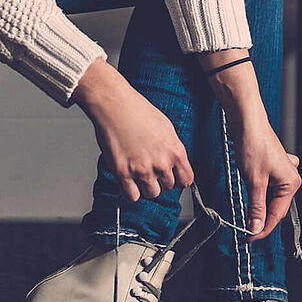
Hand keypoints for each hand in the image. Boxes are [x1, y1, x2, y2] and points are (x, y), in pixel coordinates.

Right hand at [71, 58, 193, 202]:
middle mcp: (161, 162)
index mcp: (175, 150)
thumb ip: (171, 148)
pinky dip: (130, 192)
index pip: (186, 180)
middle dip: (160, 180)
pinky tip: (128, 181)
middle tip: (150, 169)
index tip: (174, 179)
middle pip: (168, 187)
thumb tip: (174, 162)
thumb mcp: (166, 127)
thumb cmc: (137, 110)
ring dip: (146, 187)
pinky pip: (132, 196)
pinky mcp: (123, 173)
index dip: (179, 180)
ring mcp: (142, 169)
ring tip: (138, 173)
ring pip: (152, 194)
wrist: (114, 104)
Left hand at [197, 51, 299, 240]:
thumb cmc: (254, 144)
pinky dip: (257, 195)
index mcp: (291, 183)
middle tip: (244, 229)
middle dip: (260, 218)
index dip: (262, 229)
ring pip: (269, 199)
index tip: (249, 238)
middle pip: (275, 208)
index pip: (277, 215)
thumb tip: (256, 227)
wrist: (246, 121)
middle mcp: (290, 178)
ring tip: (245, 213)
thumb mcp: (254, 181)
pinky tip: (251, 194)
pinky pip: (266, 188)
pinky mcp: (270, 168)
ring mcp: (281, 173)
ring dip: (257, 206)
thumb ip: (256, 207)